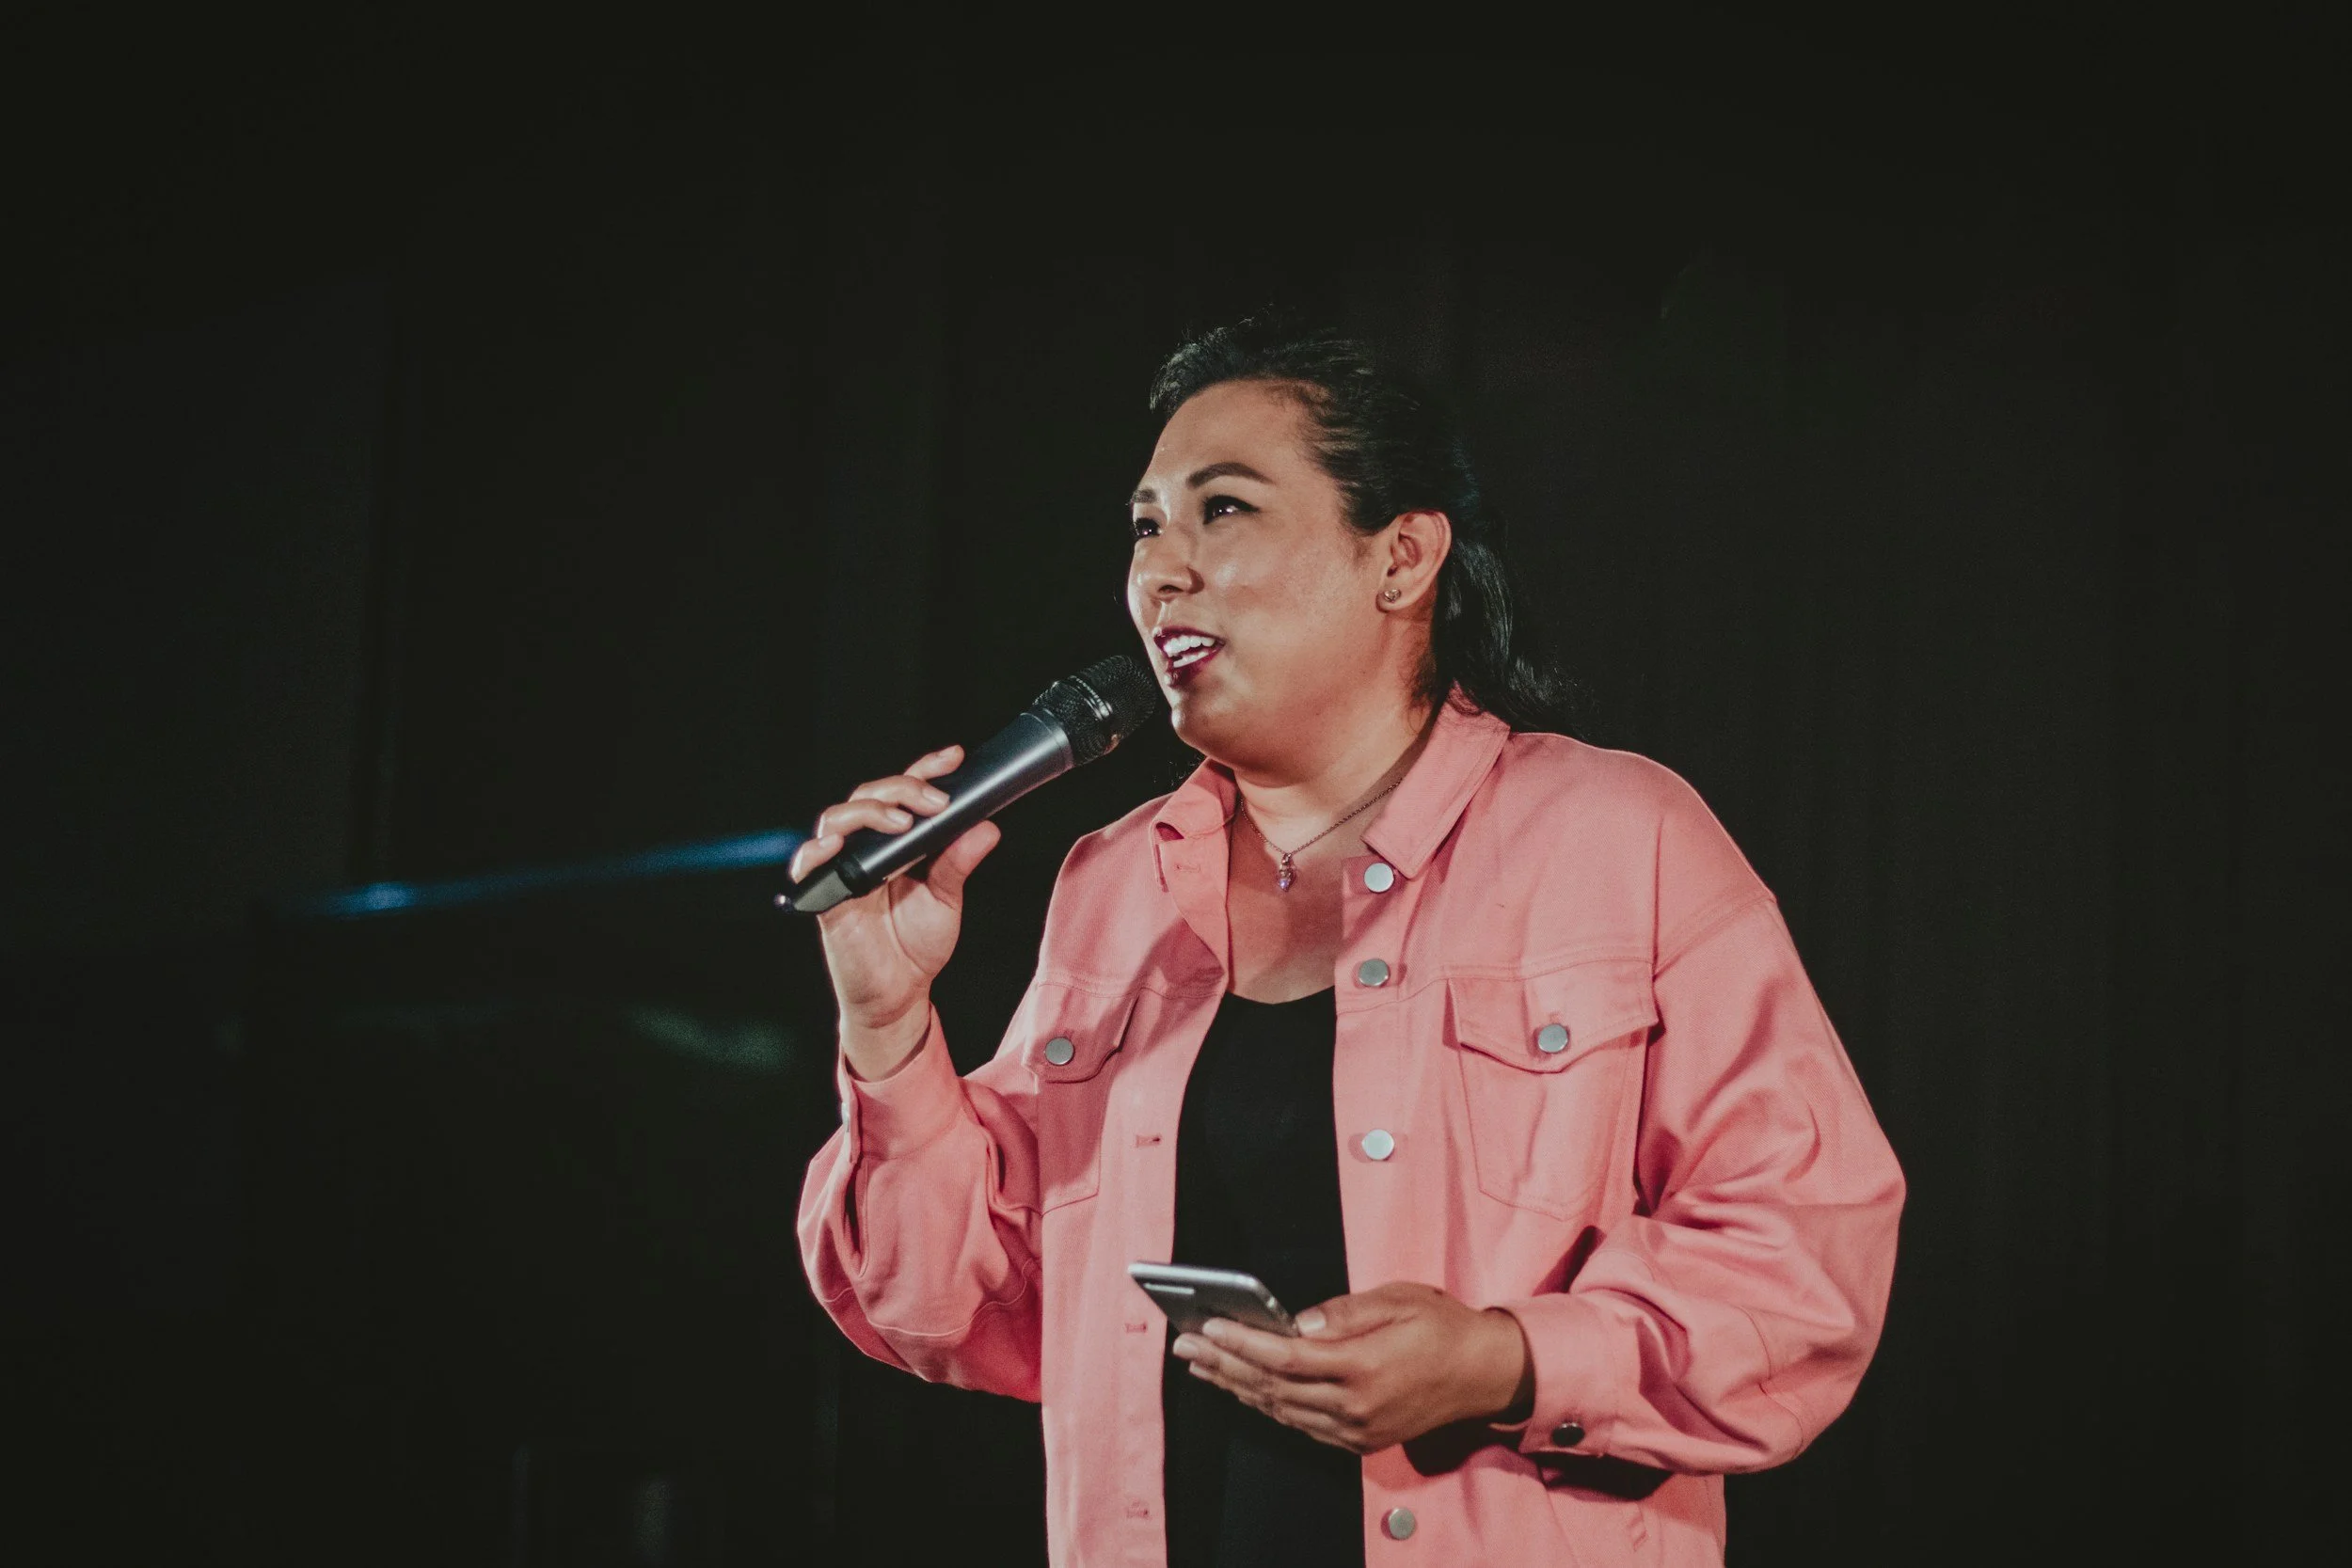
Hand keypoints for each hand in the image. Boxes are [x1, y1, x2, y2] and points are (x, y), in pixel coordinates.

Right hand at [788, 745, 1000, 1081]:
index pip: (905, 794)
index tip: (953, 758)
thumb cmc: (915, 946)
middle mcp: (867, 848)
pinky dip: (815, 850)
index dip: (925, 770)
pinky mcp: (824, 895)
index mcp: (897, 842)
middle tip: (934, 801)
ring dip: (868, 812)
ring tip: (901, 822)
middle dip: (902, 789)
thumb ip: (959, 862)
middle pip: (870, 796)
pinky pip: (808, 865)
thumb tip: (986, 827)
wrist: (897, 995)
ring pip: (838, 818)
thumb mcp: (947, 900)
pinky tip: (833, 844)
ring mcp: (843, 868)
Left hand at [1171, 1282, 1535, 1454]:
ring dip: (1236, 1387)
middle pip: (1273, 1387)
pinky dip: (1266, 1405)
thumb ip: (1343, 1313)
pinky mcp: (1359, 1440)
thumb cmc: (1442, 1327)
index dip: (1241, 1342)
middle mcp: (1355, 1406)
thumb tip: (1294, 1323)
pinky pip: (1300, 1424)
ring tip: (1201, 1365)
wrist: (1484, 1374)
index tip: (1208, 1325)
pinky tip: (1244, 1388)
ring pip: (1281, 1410)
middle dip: (1223, 1364)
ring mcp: (1356, 1429)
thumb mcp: (1397, 1300)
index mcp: (1364, 1367)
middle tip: (1185, 1345)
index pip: (1285, 1357)